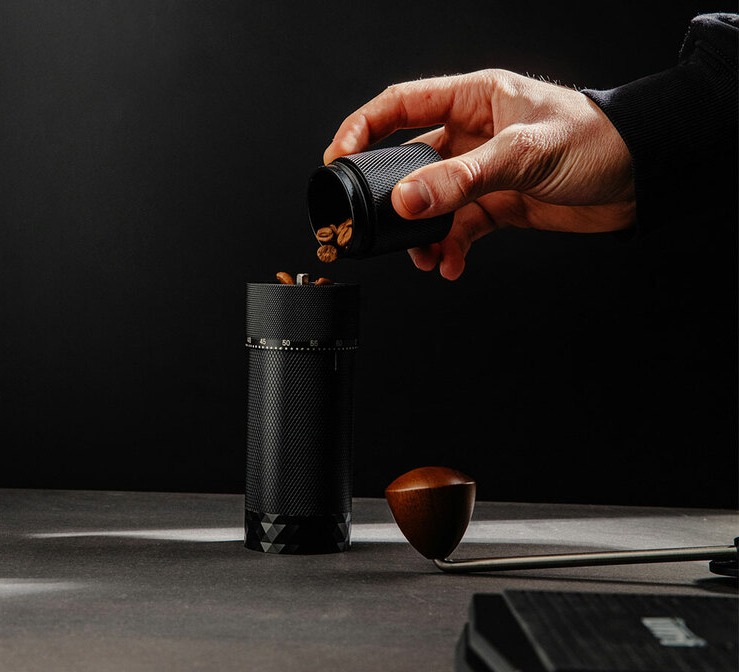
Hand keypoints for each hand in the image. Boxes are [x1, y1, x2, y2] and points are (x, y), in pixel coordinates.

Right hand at [323, 70, 634, 279]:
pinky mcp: (496, 204)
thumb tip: (406, 201)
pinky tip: (452, 264)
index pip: (401, 106)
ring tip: (425, 257)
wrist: (640, 177)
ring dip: (424, 234)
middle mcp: (472, 134)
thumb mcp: (523, 154)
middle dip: (392, 198)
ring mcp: (482, 172)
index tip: (337, 158)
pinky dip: (451, 249)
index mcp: (473, 100)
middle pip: (410, 163)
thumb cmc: (595, 141)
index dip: (363, 128)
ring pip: (433, 204)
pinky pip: (460, 228)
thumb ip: (461, 178)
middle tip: (374, 225)